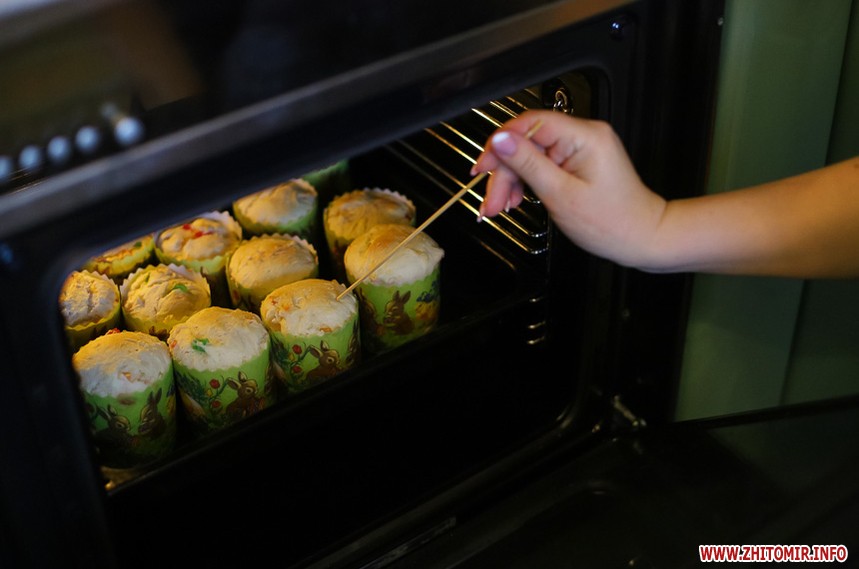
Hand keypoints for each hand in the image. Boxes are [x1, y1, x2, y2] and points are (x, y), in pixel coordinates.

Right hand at [472, 110, 666, 269]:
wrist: (641, 239)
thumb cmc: (612, 222)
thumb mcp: (560, 194)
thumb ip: (527, 164)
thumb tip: (500, 140)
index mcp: (583, 136)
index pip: (529, 124)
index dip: (500, 146)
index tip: (482, 168)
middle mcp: (583, 135)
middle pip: (526, 143)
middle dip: (504, 174)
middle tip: (490, 202)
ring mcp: (580, 148)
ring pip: (530, 157)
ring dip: (510, 182)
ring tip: (499, 208)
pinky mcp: (576, 162)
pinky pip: (542, 165)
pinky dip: (525, 184)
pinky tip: (515, 201)